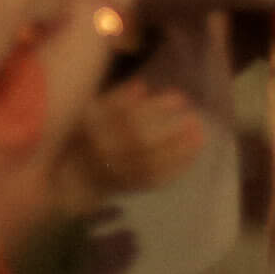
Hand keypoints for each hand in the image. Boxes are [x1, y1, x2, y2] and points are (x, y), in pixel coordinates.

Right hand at [50, 80, 205, 212]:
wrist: (73, 177)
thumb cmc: (88, 137)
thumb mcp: (94, 112)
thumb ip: (117, 99)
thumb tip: (142, 86)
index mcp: (94, 128)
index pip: (129, 116)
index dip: (157, 107)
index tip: (181, 97)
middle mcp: (103, 152)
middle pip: (141, 141)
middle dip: (171, 130)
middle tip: (197, 119)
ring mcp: (116, 171)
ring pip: (150, 163)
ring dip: (179, 150)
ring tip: (201, 136)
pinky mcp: (127, 187)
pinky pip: (153, 180)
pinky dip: (175, 168)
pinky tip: (192, 156)